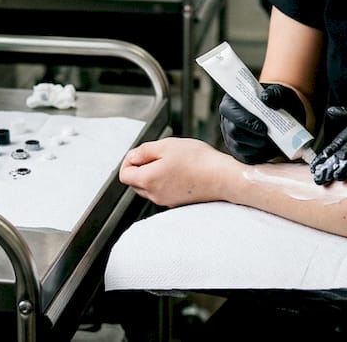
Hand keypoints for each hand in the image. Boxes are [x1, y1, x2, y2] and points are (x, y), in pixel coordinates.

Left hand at [120, 137, 237, 207]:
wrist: (222, 177)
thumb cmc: (198, 161)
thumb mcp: (166, 145)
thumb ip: (143, 151)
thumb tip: (132, 157)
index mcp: (148, 180)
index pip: (124, 174)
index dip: (128, 161)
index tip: (140, 153)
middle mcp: (155, 194)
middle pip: (135, 182)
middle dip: (141, 167)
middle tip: (157, 154)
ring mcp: (167, 200)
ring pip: (149, 187)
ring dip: (153, 174)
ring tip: (171, 161)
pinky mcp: (178, 202)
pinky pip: (163, 191)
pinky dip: (165, 181)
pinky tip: (180, 171)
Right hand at [219, 83, 306, 162]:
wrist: (283, 113)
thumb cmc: (278, 101)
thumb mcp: (279, 93)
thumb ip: (274, 93)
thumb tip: (266, 98)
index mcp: (232, 102)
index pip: (229, 110)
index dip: (245, 121)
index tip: (264, 128)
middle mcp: (227, 120)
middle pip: (233, 132)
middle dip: (253, 137)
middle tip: (270, 137)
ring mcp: (231, 137)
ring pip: (239, 147)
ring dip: (258, 147)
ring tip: (273, 142)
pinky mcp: (239, 151)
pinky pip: (246, 158)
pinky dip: (260, 155)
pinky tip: (271, 149)